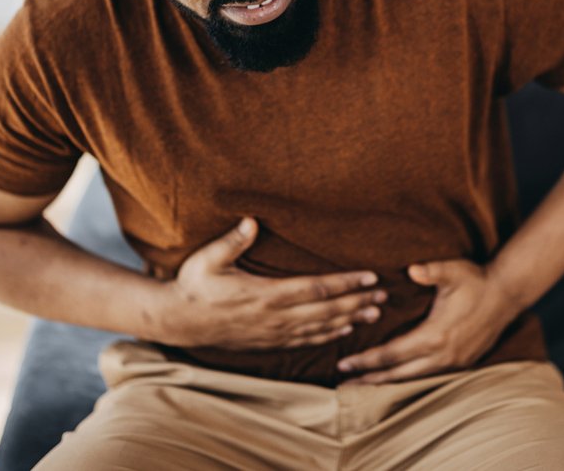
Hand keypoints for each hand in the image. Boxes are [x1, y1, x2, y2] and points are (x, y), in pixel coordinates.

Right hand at [156, 217, 387, 349]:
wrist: (179, 321)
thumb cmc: (194, 285)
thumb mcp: (208, 259)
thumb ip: (232, 242)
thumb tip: (252, 221)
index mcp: (266, 295)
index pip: (316, 289)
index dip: (346, 283)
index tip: (370, 276)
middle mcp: (275, 317)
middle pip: (327, 310)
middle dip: (358, 302)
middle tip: (384, 296)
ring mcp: (273, 333)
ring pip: (321, 328)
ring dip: (350, 320)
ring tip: (375, 313)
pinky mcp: (269, 342)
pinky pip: (306, 340)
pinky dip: (329, 335)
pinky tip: (344, 331)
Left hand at [335, 259, 521, 383]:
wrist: (507, 294)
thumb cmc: (476, 280)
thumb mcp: (453, 271)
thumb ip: (431, 271)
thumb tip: (412, 269)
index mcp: (435, 335)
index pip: (392, 354)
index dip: (367, 361)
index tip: (345, 363)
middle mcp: (443, 355)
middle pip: (398, 374)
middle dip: (370, 380)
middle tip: (345, 384)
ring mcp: (453, 362)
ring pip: (413, 379)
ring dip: (388, 382)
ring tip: (364, 385)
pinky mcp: (461, 363)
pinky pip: (428, 376)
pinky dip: (408, 379)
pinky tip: (396, 377)